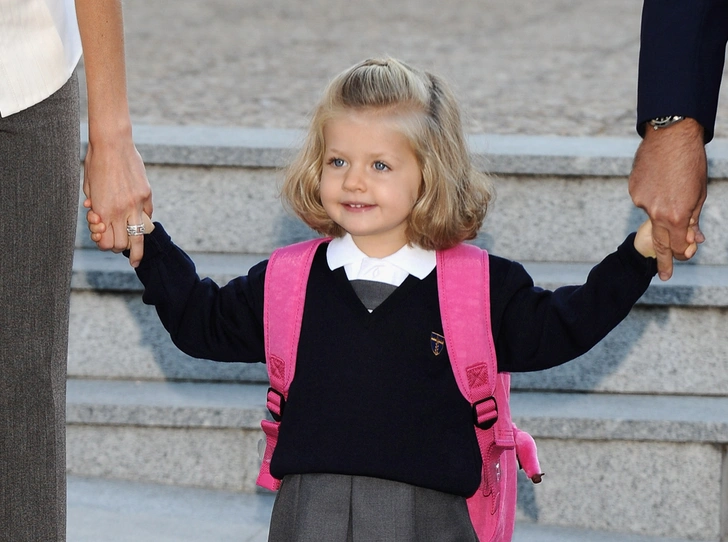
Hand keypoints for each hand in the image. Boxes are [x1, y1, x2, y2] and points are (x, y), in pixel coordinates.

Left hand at [82, 137, 152, 267]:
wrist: (112, 144)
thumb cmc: (96, 163)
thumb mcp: (89, 188)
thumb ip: (96, 206)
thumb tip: (100, 219)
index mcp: (103, 210)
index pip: (107, 242)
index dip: (105, 246)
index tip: (107, 245)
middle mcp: (120, 210)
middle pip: (123, 244)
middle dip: (122, 250)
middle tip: (123, 252)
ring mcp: (136, 203)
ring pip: (139, 237)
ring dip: (137, 250)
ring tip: (136, 258)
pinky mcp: (146, 195)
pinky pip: (146, 215)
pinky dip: (142, 219)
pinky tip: (139, 218)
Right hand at [629, 118, 706, 279]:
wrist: (671, 136)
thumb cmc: (690, 163)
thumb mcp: (699, 194)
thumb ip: (693, 220)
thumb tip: (693, 239)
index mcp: (676, 215)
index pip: (675, 245)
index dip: (679, 254)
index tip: (679, 262)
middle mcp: (655, 212)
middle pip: (659, 242)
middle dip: (664, 260)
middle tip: (665, 276)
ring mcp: (641, 200)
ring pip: (652, 213)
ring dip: (662, 208)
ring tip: (672, 184)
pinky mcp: (633, 189)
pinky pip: (644, 199)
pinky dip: (652, 195)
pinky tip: (660, 178)